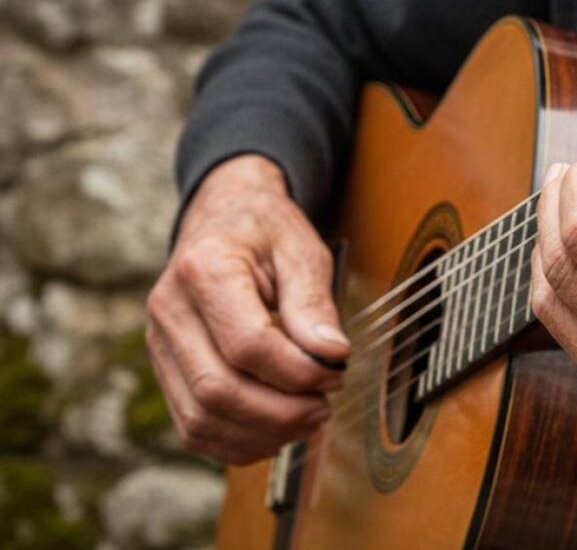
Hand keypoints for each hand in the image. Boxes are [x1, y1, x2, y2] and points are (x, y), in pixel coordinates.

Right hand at [146, 155, 349, 464]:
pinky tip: (276, 430)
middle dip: (281, 412)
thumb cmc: (265, 230)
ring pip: (200, 418)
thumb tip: (330, 355)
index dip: (298, 371)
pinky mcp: (166, 369)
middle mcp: (169, 309)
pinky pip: (192, 427)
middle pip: (217, 389)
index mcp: (204, 269)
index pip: (247, 344)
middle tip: (324, 407)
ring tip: (306, 419)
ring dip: (261, 433)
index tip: (336, 371)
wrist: (224, 215)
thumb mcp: (301, 250)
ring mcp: (160, 343)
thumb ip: (313, 303)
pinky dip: (236, 442)